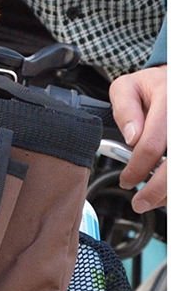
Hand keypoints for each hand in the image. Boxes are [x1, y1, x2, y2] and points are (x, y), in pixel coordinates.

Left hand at [109, 64, 166, 212]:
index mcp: (167, 100)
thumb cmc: (151, 87)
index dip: (136, 168)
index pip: (151, 144)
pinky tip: (166, 192)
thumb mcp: (127, 87)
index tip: (126, 181)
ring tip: (156, 201)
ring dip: (170, 192)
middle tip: (140, 203)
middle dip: (158, 189)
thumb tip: (131, 136)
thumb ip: (124, 109)